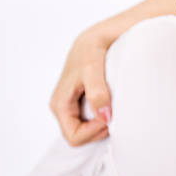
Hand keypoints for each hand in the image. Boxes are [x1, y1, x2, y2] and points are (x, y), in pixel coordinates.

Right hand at [50, 30, 110, 145]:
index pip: (74, 137)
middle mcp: (63, 107)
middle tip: (115, 115)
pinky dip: (103, 118)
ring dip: (102, 125)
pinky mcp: (81, 102)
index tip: (110, 117)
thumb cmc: (92, 50)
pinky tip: (112, 106)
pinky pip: (90, 121)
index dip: (93, 132)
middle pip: (80, 137)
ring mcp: (72, 106)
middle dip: (98, 131)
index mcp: (60, 104)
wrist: (96, 37)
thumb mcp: (93, 69)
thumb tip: (105, 117)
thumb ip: (97, 93)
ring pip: (86, 130)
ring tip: (114, 109)